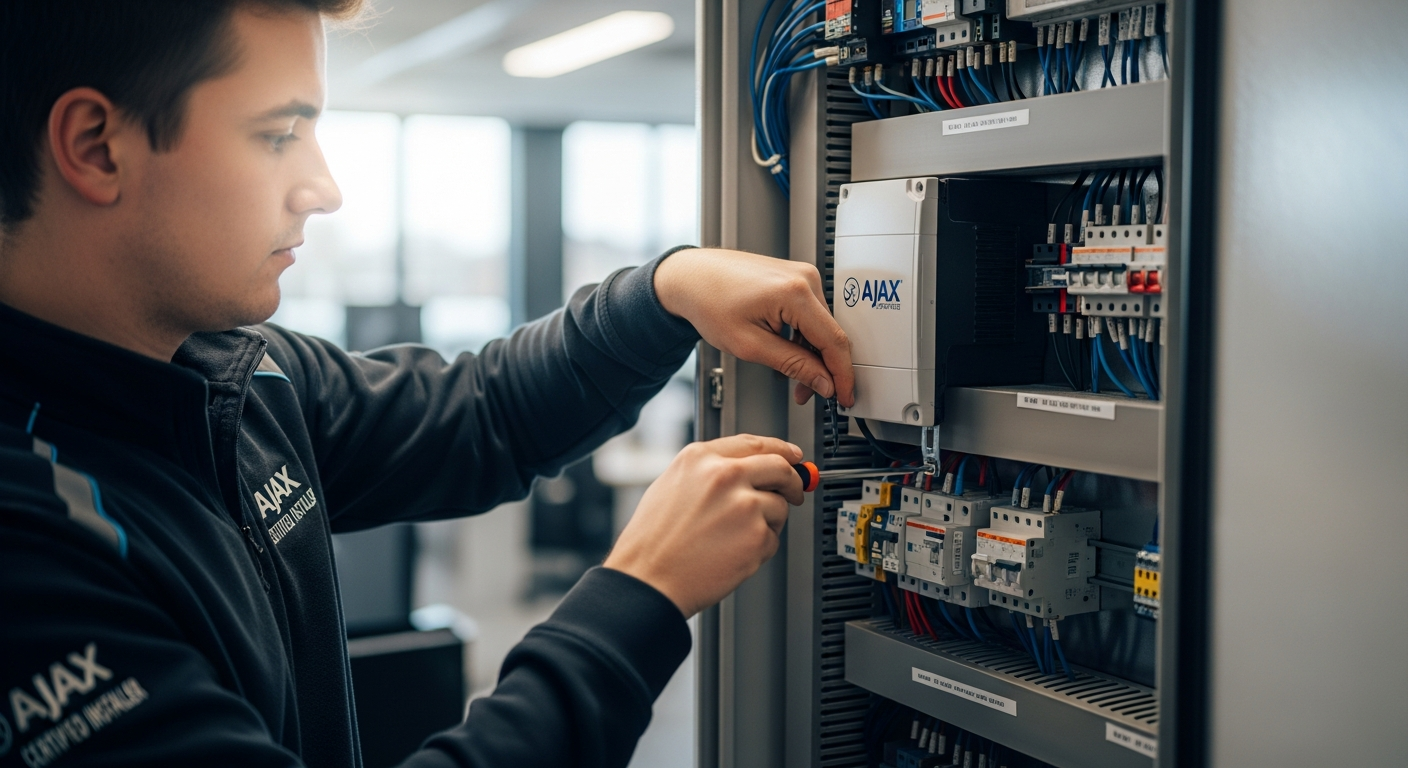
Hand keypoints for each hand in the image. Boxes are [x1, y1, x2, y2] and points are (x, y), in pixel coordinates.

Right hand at [603, 435, 803, 616]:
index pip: (755, 443)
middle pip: (780, 468)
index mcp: (701, 458)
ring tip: (732, 538)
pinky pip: (772, 538)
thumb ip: (711, 471)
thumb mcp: (671, 486)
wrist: (648, 580)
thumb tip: (750, 470)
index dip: (781, 449)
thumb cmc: (653, 541)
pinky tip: (731, 554)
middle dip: (792, 482)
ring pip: (779, 507)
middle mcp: (725, 475)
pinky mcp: (756, 536)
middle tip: (794, 493)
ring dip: (767, 522)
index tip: (793, 455)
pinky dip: (759, 549)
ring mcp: (744, 505)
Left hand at [654, 248, 854, 406]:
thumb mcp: (750, 345)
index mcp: (795, 293)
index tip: (844, 397)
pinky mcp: (796, 278)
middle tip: (807, 393)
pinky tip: (787, 351)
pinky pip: (811, 314)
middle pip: (830, 334)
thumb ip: (793, 365)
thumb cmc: (709, 301)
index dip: (842, 376)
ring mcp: (802, 275)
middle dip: (822, 369)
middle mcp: (804, 278)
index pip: (834, 342)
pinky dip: (803, 337)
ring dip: (811, 355)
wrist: (690, 277)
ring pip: (821, 326)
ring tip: (788, 375)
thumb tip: (823, 382)